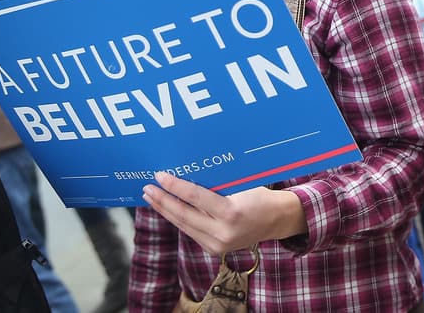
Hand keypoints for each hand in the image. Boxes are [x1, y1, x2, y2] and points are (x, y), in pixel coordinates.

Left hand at [142, 172, 305, 255]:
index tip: (160, 176)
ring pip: (183, 225)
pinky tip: (168, 209)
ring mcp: (217, 245)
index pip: (195, 197)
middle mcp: (222, 232)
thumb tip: (186, 173)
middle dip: (162, 200)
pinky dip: (177, 219)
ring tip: (151, 197)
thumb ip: (215, 185)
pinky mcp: (214, 250)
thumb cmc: (259, 196)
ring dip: (165, 210)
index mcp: (231, 212)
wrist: (276, 220)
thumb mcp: (240, 185)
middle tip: (147, 188)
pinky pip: (190, 231)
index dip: (175, 186)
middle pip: (183, 215)